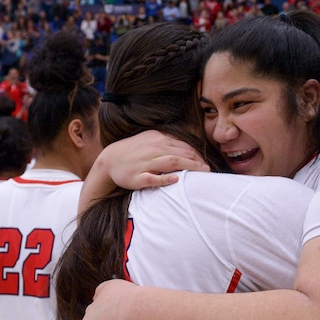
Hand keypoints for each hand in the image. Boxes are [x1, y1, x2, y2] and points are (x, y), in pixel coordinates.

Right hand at [80, 130, 209, 211]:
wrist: (110, 160)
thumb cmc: (134, 151)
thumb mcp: (150, 139)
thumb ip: (169, 141)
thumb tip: (189, 147)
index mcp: (158, 139)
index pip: (183, 146)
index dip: (197, 154)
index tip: (206, 163)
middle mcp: (153, 149)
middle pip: (181, 154)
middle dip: (197, 162)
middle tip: (209, 170)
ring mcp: (145, 163)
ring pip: (171, 163)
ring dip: (188, 167)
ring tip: (201, 173)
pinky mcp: (138, 177)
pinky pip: (153, 178)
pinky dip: (164, 179)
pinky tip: (176, 179)